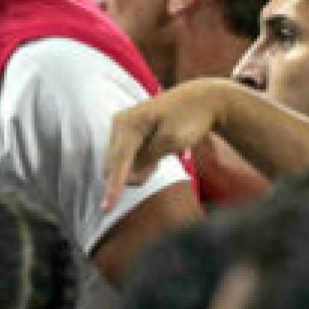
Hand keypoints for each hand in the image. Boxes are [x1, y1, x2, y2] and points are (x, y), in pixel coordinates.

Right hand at [102, 78, 236, 210]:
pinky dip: (140, 161)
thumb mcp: (172, 141)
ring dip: (137, 168)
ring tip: (159, 155)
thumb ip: (147, 158)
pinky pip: (126, 155)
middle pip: (115, 164)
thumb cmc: (190, 119)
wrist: (202, 99)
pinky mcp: (126, 130)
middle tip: (158, 164)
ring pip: (120, 162)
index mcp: (128, 124)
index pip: (119, 161)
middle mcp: (119, 123)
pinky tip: (155, 151)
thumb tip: (128, 171)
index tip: (106, 208)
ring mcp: (121, 125)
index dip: (114, 187)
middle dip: (134, 174)